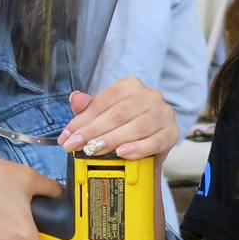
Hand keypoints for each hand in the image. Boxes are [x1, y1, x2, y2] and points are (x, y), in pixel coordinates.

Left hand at [59, 77, 178, 159]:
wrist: (149, 150)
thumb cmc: (125, 129)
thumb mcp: (104, 117)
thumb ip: (89, 109)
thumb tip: (76, 98)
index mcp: (130, 86)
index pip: (104, 101)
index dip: (83, 119)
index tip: (67, 136)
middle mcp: (150, 96)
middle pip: (119, 113)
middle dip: (94, 131)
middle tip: (76, 146)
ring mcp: (163, 114)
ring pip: (137, 126)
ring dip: (113, 140)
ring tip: (94, 150)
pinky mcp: (171, 133)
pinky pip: (154, 141)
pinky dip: (137, 148)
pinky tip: (122, 153)